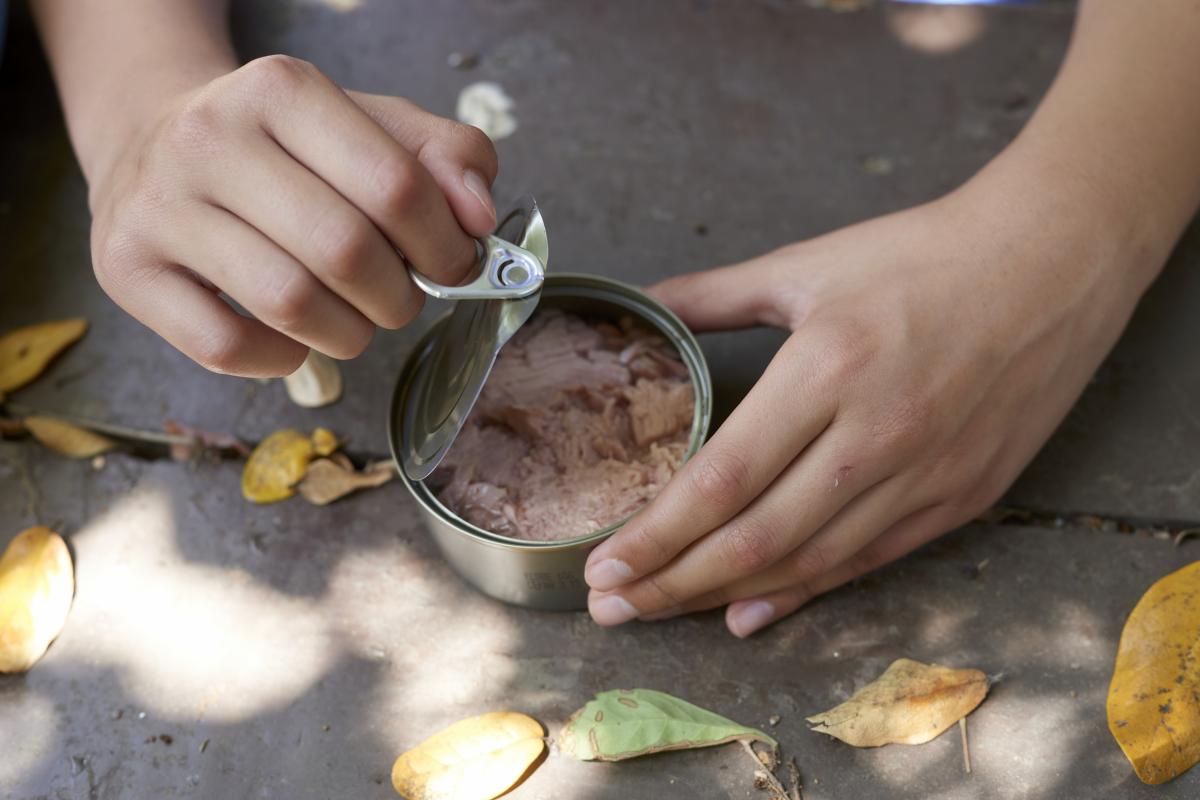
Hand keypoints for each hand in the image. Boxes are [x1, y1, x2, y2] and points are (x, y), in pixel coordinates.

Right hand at [87, 55, 497, 376]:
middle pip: (346, 252)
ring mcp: (160, 205)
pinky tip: (291, 336)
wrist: (155, 140)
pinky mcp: (126, 268)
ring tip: (353, 319)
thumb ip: (448, 158)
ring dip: (350, 334)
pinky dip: (282, 358)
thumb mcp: (371, 126)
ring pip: (291, 305)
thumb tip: (479, 220)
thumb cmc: (285, 148)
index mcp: (281, 90)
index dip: (445, 245)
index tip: (454, 266)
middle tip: (399, 298)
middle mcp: (209, 137)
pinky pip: (228, 347)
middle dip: (399, 297)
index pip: (396, 186)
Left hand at [584, 158, 1159, 636]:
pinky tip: (749, 613)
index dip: (657, 534)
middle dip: (671, 582)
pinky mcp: (960, 497)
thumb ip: (714, 295)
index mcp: (827, 370)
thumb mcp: (808, 264)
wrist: (1050, 262)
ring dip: (725, 595)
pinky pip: (867, 561)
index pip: (722, 479)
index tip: (602, 564)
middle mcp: (874, 435)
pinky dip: (803, 593)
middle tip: (611, 608)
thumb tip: (646, 303)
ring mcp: (923, 474)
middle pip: (755, 537)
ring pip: (807, 561)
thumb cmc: (923, 256)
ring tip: (661, 612)